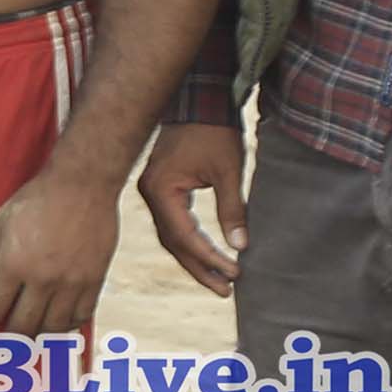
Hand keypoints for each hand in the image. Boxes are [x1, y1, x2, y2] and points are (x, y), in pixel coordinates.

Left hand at [0, 165, 119, 339]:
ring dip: (37, 337)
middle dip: (7, 343)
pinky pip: (80, 317)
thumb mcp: (0, 223)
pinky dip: (67, 327)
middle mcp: (42, 279)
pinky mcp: (94, 280)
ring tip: (27, 338)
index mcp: (14, 264)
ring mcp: (71, 282)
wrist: (83, 185)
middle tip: (0, 348)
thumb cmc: (37, 200)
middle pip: (22, 327)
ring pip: (52, 328)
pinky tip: (57, 326)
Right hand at [138, 119, 251, 294]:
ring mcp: (153, 193)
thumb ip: (232, 209)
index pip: (185, 237)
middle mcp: (150, 195)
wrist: (199, 101)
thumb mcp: (228, 170)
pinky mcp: (161, 189)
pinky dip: (190, 241)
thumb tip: (241, 247)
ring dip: (195, 259)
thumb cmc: (214, 132)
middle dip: (200, 268)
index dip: (210, 258)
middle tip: (226, 290)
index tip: (236, 273)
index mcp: (162, 191)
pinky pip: (173, 224)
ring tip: (220, 279)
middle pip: (174, 244)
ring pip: (172, 237)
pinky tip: (207, 253)